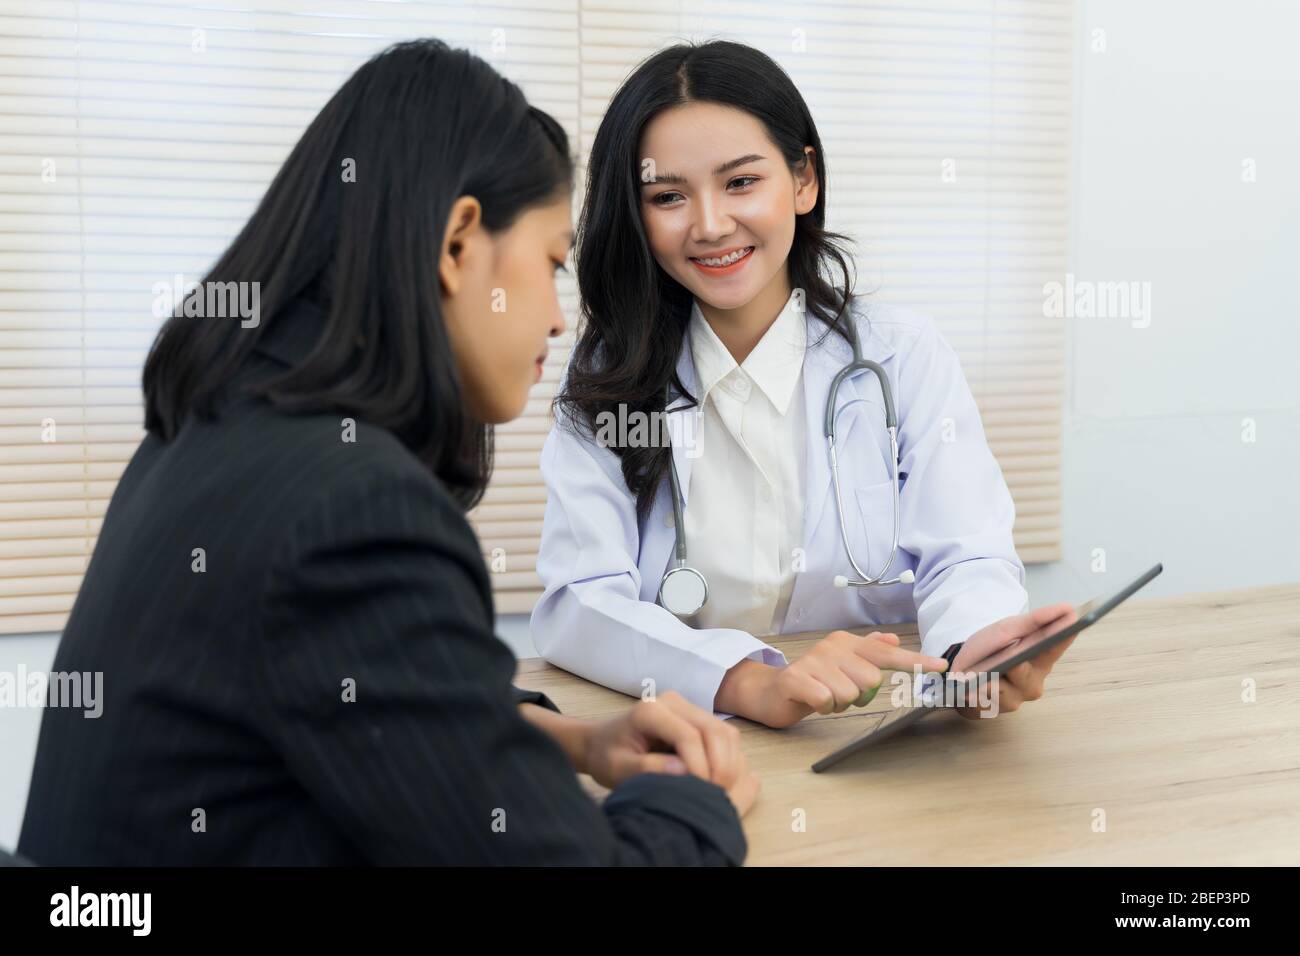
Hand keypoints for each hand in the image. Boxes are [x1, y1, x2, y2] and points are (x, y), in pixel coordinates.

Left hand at [583, 692, 757, 812]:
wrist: (602, 743)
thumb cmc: (608, 757)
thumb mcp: (618, 769)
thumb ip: (648, 768)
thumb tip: (684, 771)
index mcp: (651, 710)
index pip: (689, 736)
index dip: (699, 766)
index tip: (698, 793)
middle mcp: (674, 702)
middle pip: (715, 731)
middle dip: (721, 767)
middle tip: (715, 796)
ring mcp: (689, 707)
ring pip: (726, 733)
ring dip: (729, 764)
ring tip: (717, 791)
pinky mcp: (698, 718)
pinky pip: (726, 737)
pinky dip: (729, 760)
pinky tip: (718, 780)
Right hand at [717, 630, 949, 728]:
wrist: (771, 691)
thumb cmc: (813, 679)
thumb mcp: (842, 663)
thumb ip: (867, 650)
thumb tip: (892, 639)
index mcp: (846, 642)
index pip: (886, 652)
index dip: (915, 660)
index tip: (942, 667)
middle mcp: (832, 647)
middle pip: (871, 680)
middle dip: (859, 695)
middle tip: (839, 693)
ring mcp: (813, 661)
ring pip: (850, 694)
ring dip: (839, 704)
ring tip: (824, 696)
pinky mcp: (797, 679)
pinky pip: (827, 701)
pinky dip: (822, 707)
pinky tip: (812, 700)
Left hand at [951, 602, 1077, 718]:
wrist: (962, 670)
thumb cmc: (992, 649)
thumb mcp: (1009, 629)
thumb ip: (1035, 621)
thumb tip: (1068, 609)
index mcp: (1040, 662)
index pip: (1054, 649)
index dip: (1061, 640)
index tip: (1069, 628)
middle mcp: (1031, 684)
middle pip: (1023, 675)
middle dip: (1015, 668)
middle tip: (1013, 664)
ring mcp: (1012, 700)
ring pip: (999, 691)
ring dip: (986, 682)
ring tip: (976, 677)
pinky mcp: (991, 711)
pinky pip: (981, 703)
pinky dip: (972, 694)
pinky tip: (965, 691)